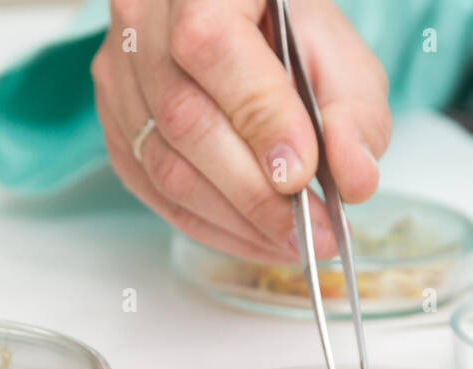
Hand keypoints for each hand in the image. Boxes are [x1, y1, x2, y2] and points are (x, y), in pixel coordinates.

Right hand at [92, 0, 390, 261]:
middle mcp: (142, 23)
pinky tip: (258, 239)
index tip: (303, 174)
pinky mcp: (116, 127)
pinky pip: (155, 192)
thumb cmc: (286, 31)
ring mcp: (118, 78)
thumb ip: (355, 113)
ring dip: (236, 220)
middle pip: (184, 119)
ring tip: (296, 242)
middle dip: (255, 192)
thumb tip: (355, 179)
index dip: (259, 119)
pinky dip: (212, 226)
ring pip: (164, 166)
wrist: (238, 22)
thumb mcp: (338, 55)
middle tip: (314, 232)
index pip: (213, 48)